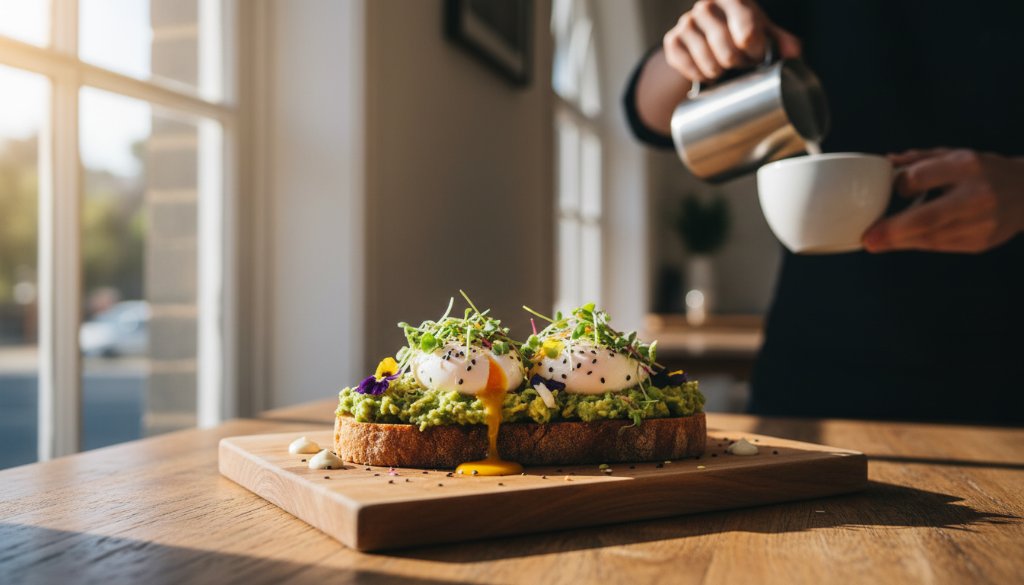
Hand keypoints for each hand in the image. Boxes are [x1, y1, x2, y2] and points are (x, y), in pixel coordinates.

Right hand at [662, 0, 801, 83]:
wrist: (707, 36)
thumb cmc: (741, 31)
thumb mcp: (765, 32)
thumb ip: (783, 42)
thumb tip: (795, 55)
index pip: (747, 32)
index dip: (755, 53)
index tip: (757, 57)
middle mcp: (706, 6)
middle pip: (727, 52)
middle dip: (738, 65)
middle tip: (741, 64)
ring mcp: (686, 22)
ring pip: (708, 63)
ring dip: (719, 72)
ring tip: (725, 68)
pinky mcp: (672, 40)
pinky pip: (687, 67)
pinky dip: (699, 75)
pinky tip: (707, 71)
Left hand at [862, 149, 1023, 252]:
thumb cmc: (982, 171)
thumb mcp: (954, 156)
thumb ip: (918, 161)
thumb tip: (883, 163)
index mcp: (966, 166)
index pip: (921, 177)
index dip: (901, 185)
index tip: (892, 190)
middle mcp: (976, 196)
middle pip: (927, 217)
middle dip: (893, 231)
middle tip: (867, 239)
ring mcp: (982, 223)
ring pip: (932, 237)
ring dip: (900, 242)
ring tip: (876, 242)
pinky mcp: (981, 242)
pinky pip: (942, 246)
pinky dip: (919, 244)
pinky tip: (903, 242)